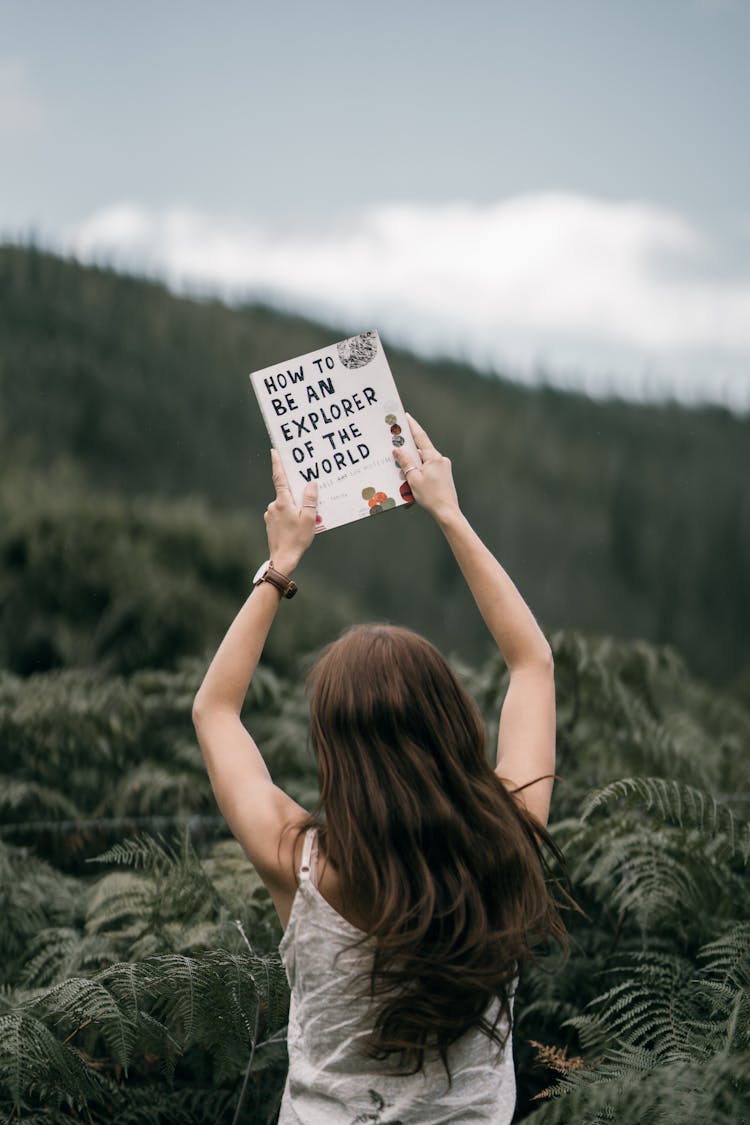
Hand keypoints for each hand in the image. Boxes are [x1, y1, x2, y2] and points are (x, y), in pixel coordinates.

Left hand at [264, 450, 317, 573]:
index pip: (279, 478)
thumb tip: (311, 484)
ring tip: (305, 522)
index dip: (277, 463)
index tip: (274, 451)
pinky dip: (289, 516)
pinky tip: (297, 527)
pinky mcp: (270, 523)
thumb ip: (310, 499)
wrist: (283, 558)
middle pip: (286, 493)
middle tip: (307, 506)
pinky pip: (281, 514)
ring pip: (285, 505)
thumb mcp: (309, 518)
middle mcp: (274, 505)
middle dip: (297, 496)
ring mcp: (270, 514)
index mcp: (283, 501)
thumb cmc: (297, 539)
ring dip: (294, 509)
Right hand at [393, 414, 460, 525]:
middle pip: (420, 452)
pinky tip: (411, 489)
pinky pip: (428, 472)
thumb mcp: (413, 478)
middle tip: (396, 451)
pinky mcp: (444, 477)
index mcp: (433, 457)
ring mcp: (443, 468)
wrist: (447, 512)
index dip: (412, 426)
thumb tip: (398, 450)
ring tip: (403, 480)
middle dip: (408, 454)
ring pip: (423, 464)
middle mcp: (440, 460)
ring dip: (412, 470)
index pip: (420, 436)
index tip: (406, 416)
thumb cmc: (431, 496)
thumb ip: (405, 462)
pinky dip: (419, 477)